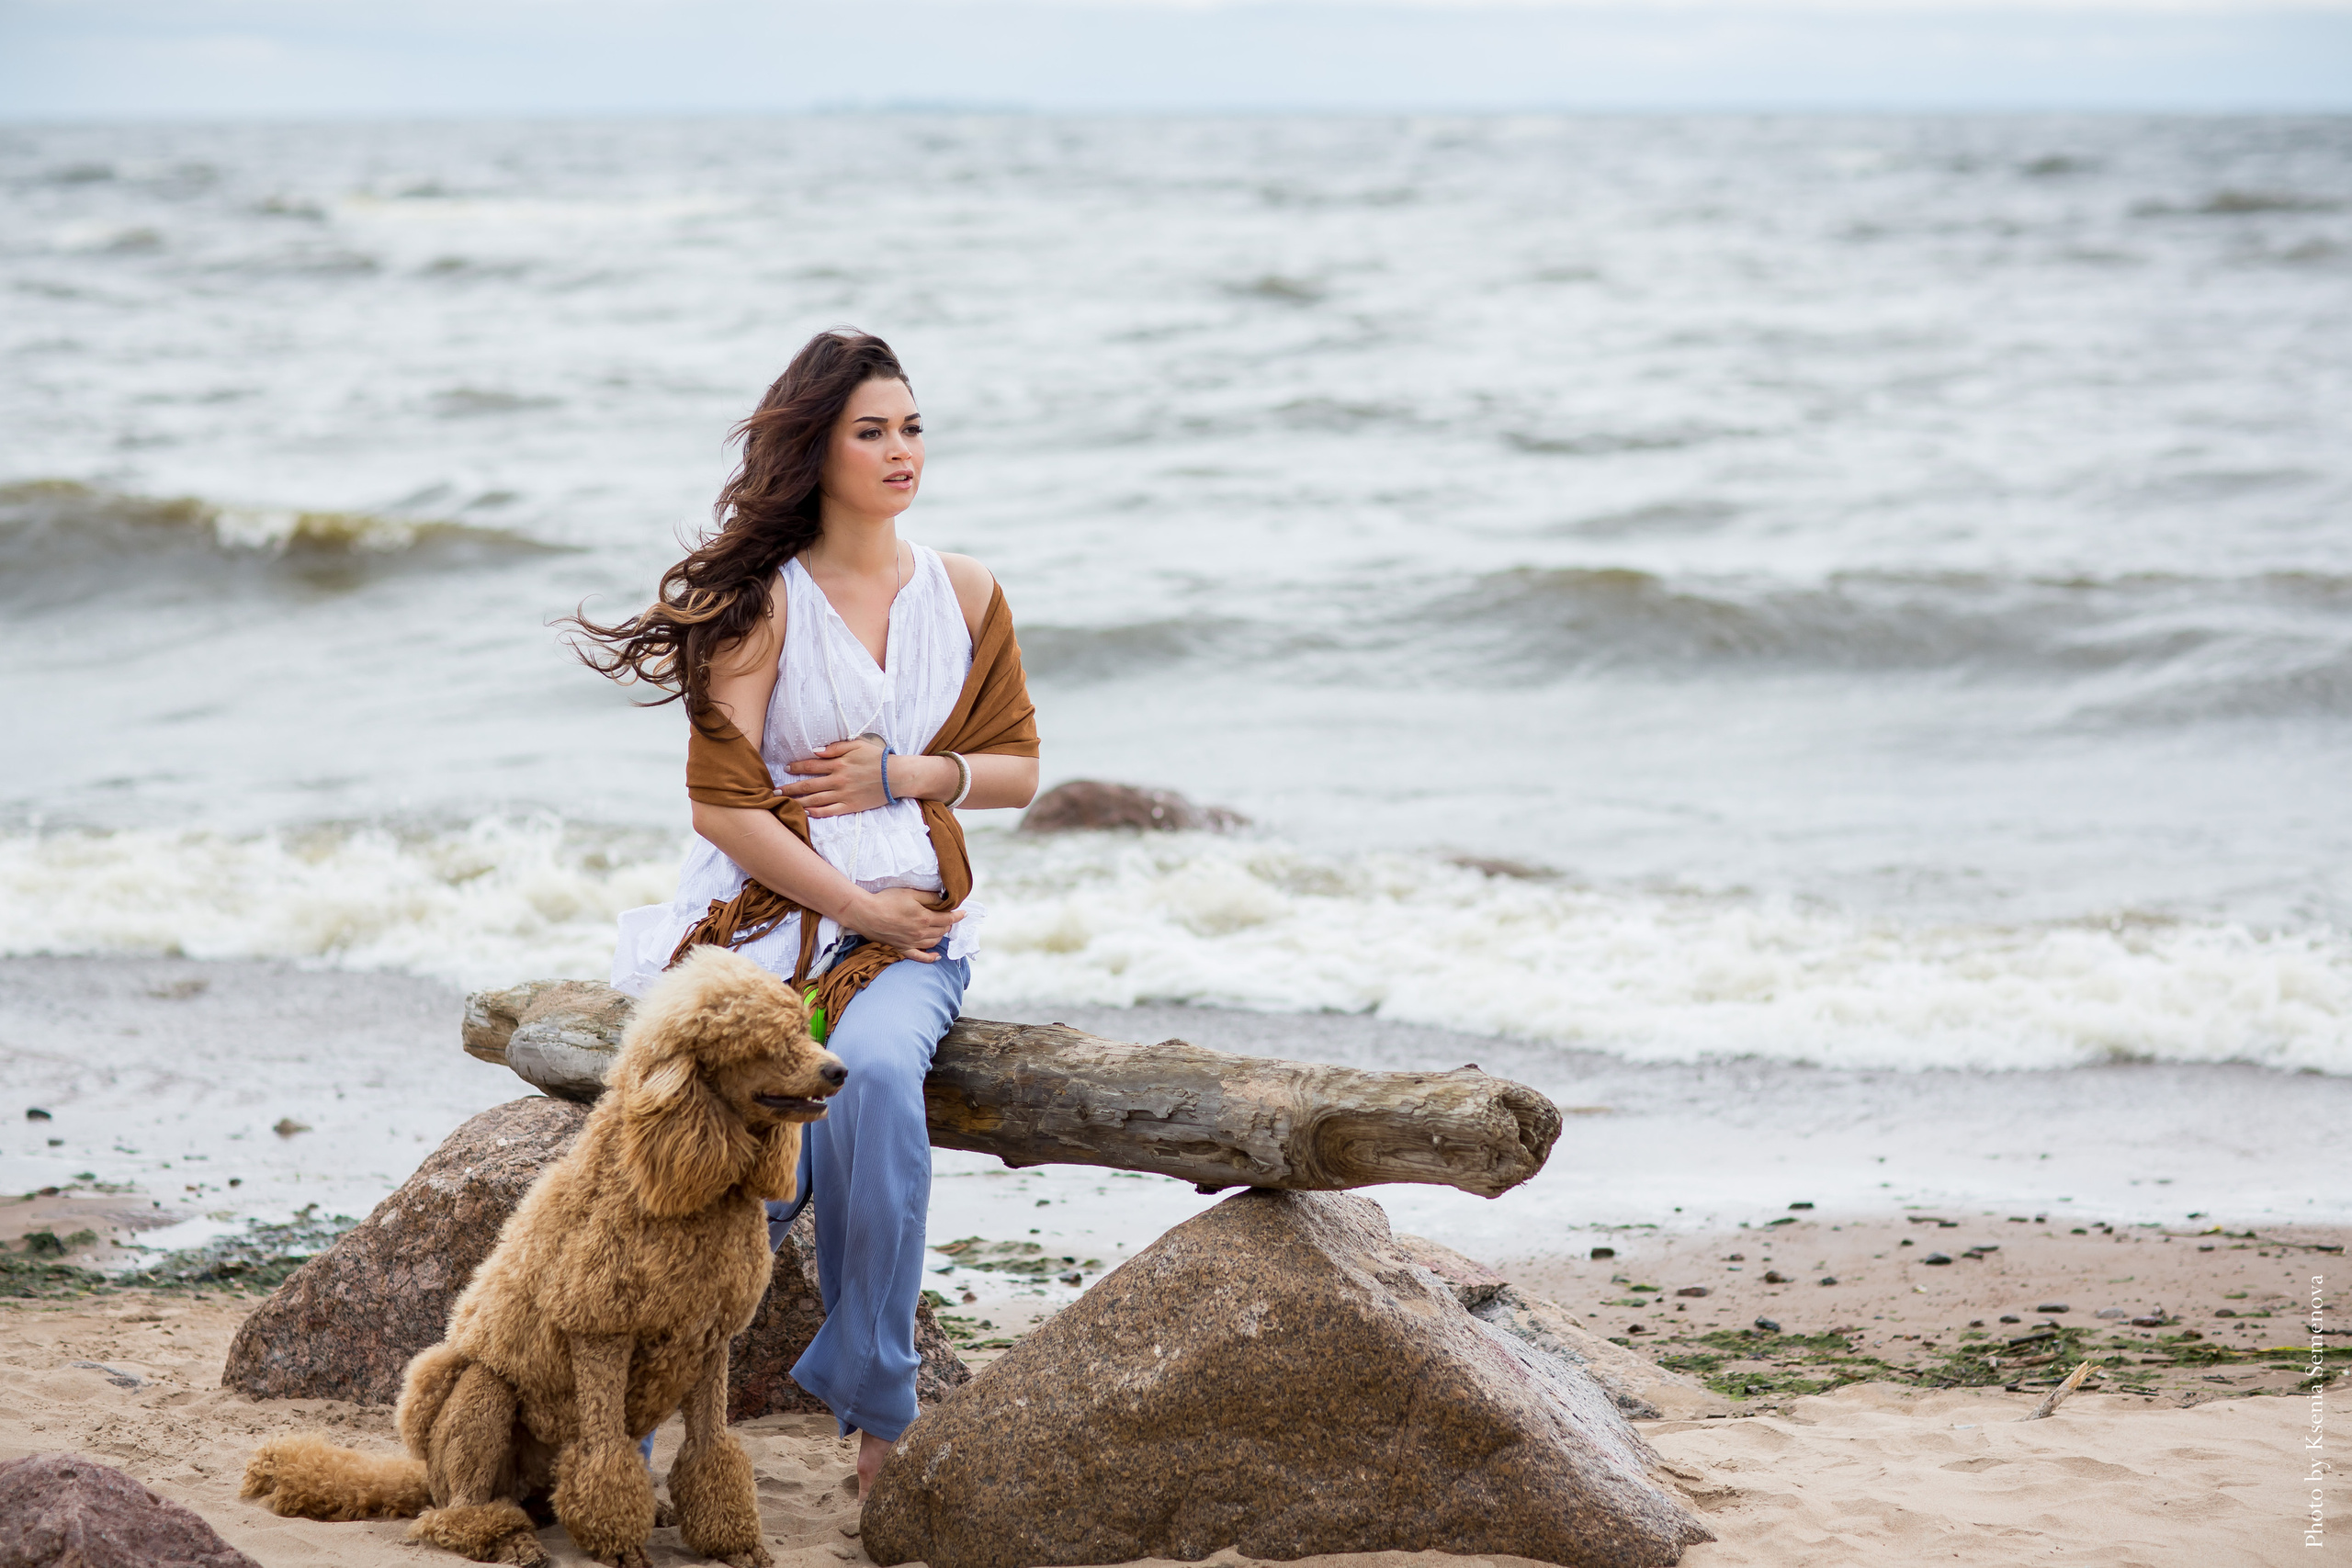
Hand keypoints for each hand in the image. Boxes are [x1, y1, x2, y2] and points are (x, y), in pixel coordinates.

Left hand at [779, 736, 885, 816]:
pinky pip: (829, 811)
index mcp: (839, 763)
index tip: (786, 768)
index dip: (796, 767)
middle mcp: (838, 780)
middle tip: (774, 792)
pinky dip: (816, 813)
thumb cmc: (878, 758)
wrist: (897, 776)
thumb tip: (816, 751)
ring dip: (797, 801)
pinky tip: (805, 813)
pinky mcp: (850, 806)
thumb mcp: (857, 745)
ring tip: (784, 803)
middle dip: (789, 788)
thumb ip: (835, 748)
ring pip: (815, 800)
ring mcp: (843, 795)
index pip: (811, 765)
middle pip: (808, 785)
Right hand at [845, 887, 962, 960]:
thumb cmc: (887, 900)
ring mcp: (911, 943)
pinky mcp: (902, 948)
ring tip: (942, 929)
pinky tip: (936, 956)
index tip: (964, 913)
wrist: (866, 913)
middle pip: (942, 931)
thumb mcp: (911, 893)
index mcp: (925, 918)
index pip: (947, 918)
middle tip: (950, 918)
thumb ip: (929, 897)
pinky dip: (930, 958)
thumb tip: (943, 899)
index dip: (957, 916)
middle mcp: (920, 933)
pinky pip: (919, 957)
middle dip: (949, 924)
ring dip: (941, 936)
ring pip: (934, 943)